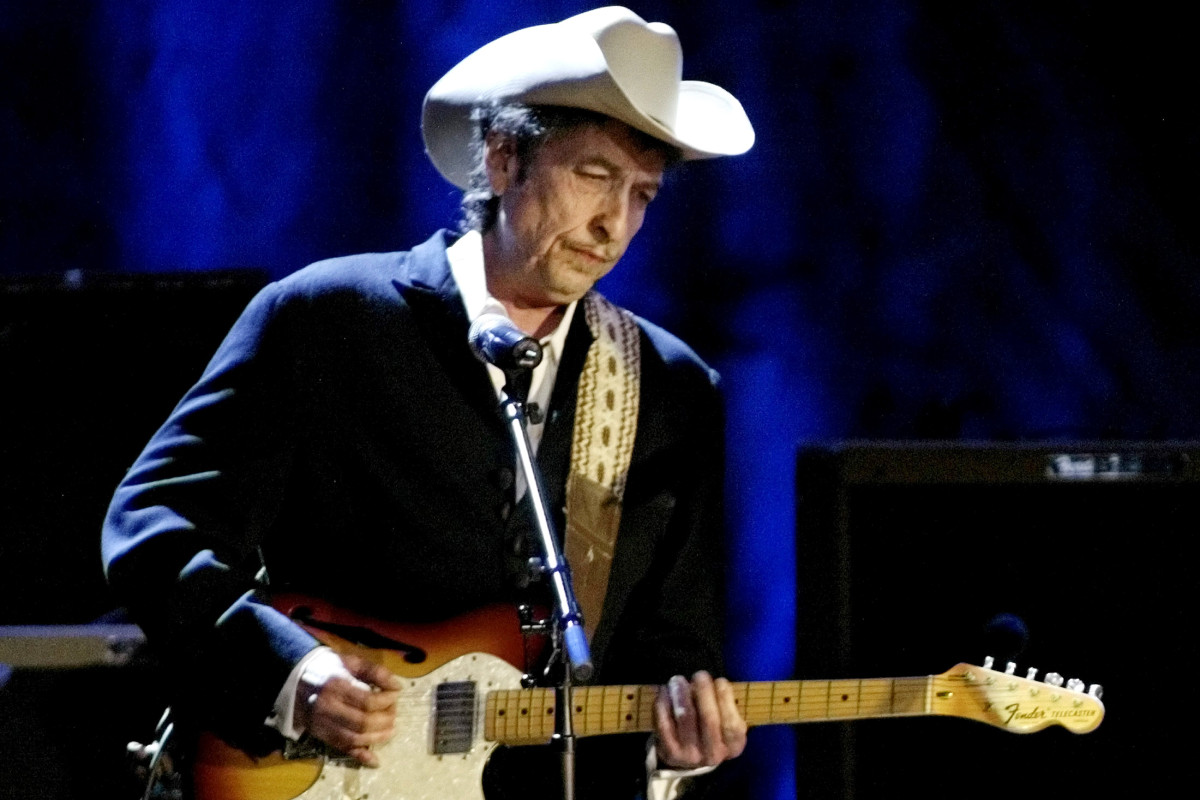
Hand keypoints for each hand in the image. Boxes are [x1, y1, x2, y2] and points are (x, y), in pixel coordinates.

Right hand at [295, 653, 401, 767]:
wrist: (297, 680)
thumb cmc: (330, 668)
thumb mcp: (352, 662)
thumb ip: (375, 671)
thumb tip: (397, 687)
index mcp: (337, 686)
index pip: (368, 701)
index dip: (387, 701)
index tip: (395, 694)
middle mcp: (328, 708)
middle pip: (363, 722)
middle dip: (385, 720)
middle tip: (393, 714)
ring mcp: (323, 724)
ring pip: (354, 739)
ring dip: (377, 738)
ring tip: (390, 730)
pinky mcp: (321, 735)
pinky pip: (342, 749)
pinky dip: (360, 756)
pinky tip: (375, 759)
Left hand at [653, 670, 746, 769]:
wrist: (687, 754)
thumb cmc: (710, 728)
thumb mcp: (724, 718)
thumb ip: (721, 702)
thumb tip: (707, 681)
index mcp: (733, 745)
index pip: (731, 723)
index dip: (725, 699)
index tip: (720, 681)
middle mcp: (714, 754)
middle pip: (709, 719)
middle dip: (704, 692)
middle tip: (700, 675)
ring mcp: (690, 756)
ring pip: (685, 719)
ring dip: (681, 695)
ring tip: (678, 680)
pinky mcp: (669, 753)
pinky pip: (664, 725)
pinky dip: (663, 705)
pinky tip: (664, 691)